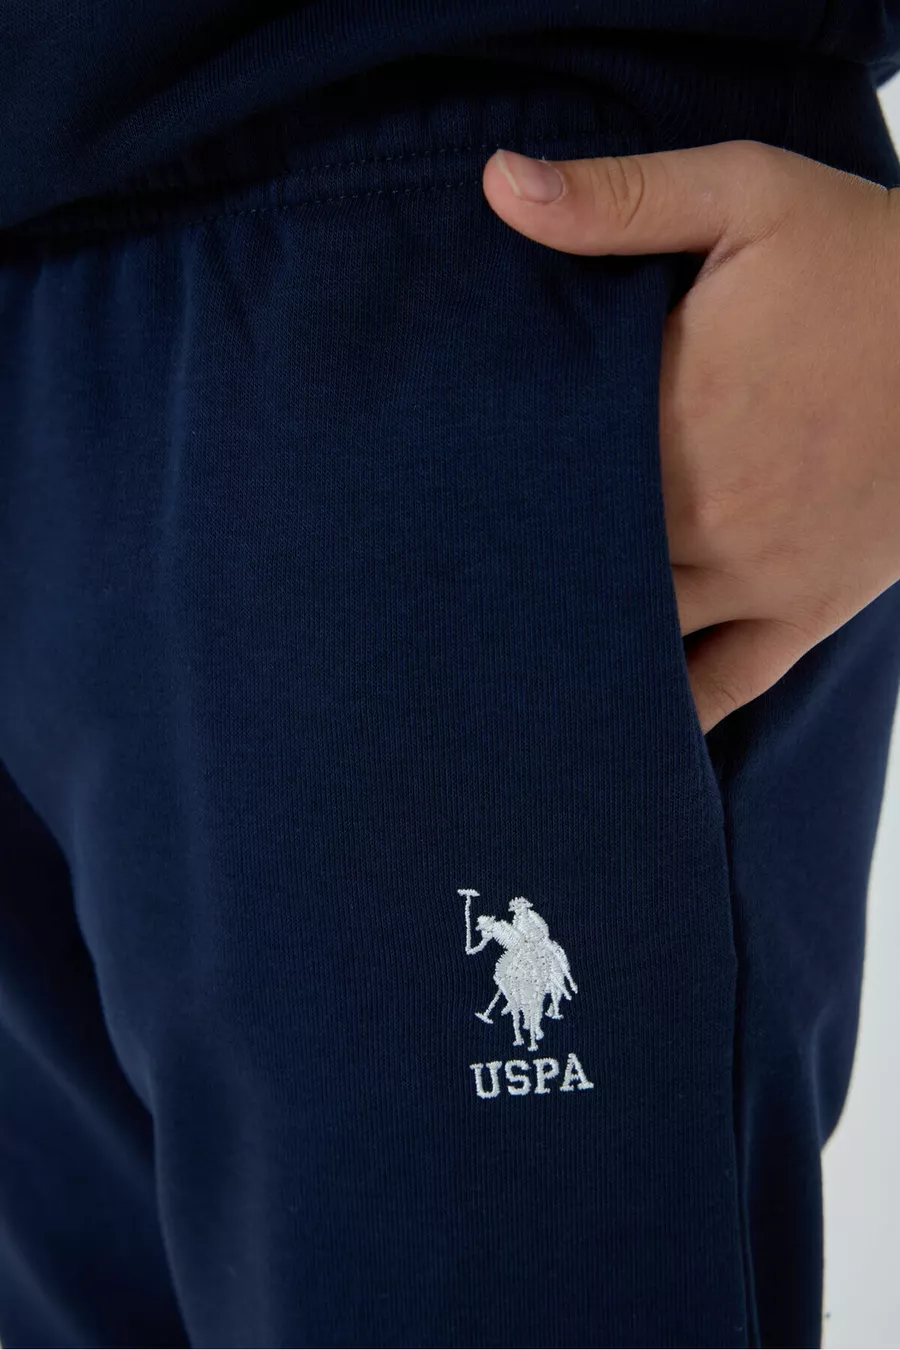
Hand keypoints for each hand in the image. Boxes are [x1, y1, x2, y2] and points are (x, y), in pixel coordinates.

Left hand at [482, 141, 899, 732]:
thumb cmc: (870, 263)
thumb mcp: (750, 195)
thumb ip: (622, 198)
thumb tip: (498, 184)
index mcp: (670, 415)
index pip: (539, 471)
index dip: (475, 491)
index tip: (422, 502)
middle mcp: (702, 514)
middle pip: (570, 563)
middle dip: (507, 573)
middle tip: (433, 594)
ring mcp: (756, 575)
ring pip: (631, 635)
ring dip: (566, 643)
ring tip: (489, 667)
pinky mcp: (806, 610)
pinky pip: (725, 684)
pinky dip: (667, 716)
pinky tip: (611, 736)